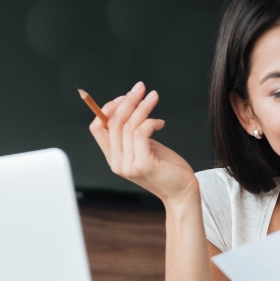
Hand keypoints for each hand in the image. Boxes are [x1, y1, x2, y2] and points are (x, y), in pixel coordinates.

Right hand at [88, 81, 196, 203]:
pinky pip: (140, 133)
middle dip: (127, 101)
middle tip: (141, 88)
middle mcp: (117, 162)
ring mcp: (129, 165)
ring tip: (153, 97)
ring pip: (128, 125)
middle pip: (113, 123)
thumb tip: (130, 108)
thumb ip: (133, 134)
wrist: (182, 192)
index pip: (97, 128)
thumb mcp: (146, 148)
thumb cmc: (167, 169)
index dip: (107, 109)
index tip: (124, 97)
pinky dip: (150, 121)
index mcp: (114, 158)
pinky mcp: (143, 164)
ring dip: (142, 107)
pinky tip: (160, 123)